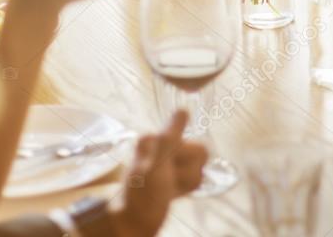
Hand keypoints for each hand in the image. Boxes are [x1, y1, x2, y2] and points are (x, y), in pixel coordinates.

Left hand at [111, 110, 207, 236]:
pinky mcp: (175, 175)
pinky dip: (185, 187)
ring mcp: (170, 161)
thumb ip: (170, 138)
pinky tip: (171, 192)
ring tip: (168, 188)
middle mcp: (164, 146)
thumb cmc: (142, 194)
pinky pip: (195, 177)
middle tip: (168, 180)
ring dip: (185, 182)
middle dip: (187, 172)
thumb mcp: (154, 164)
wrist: (133, 223)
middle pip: (200, 154)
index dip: (186, 159)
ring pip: (198, 168)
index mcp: (156, 138)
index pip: (196, 145)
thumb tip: (183, 110)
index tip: (170, 167)